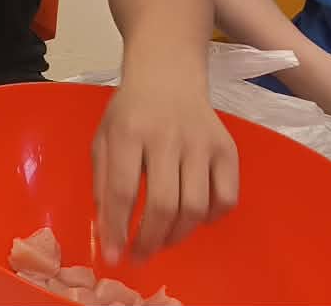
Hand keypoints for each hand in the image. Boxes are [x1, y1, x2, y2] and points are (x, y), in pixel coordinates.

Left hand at [92, 72, 239, 264]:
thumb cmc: (129, 113)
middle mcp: (168, 137)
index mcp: (128, 133)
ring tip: (162, 240)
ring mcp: (202, 143)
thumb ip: (103, 184)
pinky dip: (212, 218)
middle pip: (163, 204)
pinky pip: (226, 198)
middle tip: (140, 256)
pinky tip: (194, 218)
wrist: (168, 76)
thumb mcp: (103, 140)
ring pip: (196, 206)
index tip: (113, 256)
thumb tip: (108, 232)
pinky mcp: (227, 149)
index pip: (123, 190)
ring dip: (178, 235)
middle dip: (150, 240)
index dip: (118, 229)